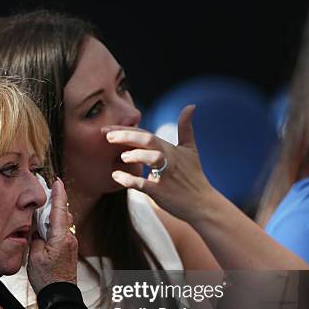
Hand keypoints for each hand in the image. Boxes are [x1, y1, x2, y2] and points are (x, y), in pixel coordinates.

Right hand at [27, 179, 76, 293]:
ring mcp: (71, 244)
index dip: (58, 194)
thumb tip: (36, 227)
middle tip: (46, 190)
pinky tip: (45, 227)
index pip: (59, 209)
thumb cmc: (47, 278)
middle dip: (55, 201)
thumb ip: (35, 237)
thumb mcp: (34, 256)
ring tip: (43, 208)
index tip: (56, 181)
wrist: (60, 296)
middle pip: (62, 214)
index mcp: (60, 237)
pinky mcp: (69, 250)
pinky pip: (62, 231)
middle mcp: (69, 238)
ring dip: (54, 214)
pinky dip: (54, 225)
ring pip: (63, 223)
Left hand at [106, 105, 219, 223]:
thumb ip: (185, 128)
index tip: (106, 128)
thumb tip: (190, 106)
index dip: (125, 130)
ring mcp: (166, 174)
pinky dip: (130, 180)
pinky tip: (116, 176)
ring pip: (153, 158)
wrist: (202, 203)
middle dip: (127, 136)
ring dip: (136, 155)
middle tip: (106, 135)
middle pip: (148, 140)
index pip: (145, 134)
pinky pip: (144, 184)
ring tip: (122, 157)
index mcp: (169, 148)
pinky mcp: (162, 192)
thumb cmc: (193, 176)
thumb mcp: (190, 149)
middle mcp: (168, 158)